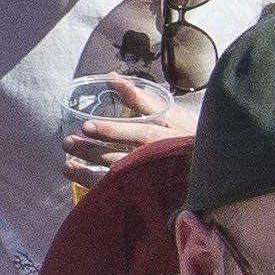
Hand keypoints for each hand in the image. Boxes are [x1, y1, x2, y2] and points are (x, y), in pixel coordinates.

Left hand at [59, 77, 188, 188]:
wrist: (208, 172)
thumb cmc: (186, 136)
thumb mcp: (169, 114)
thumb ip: (139, 98)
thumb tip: (111, 77)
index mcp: (166, 137)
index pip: (137, 133)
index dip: (112, 131)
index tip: (86, 126)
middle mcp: (158, 160)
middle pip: (122, 157)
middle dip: (93, 151)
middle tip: (68, 143)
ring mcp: (153, 181)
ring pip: (118, 179)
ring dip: (89, 174)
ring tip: (66, 167)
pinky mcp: (148, 196)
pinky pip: (120, 197)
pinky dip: (98, 190)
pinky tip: (80, 181)